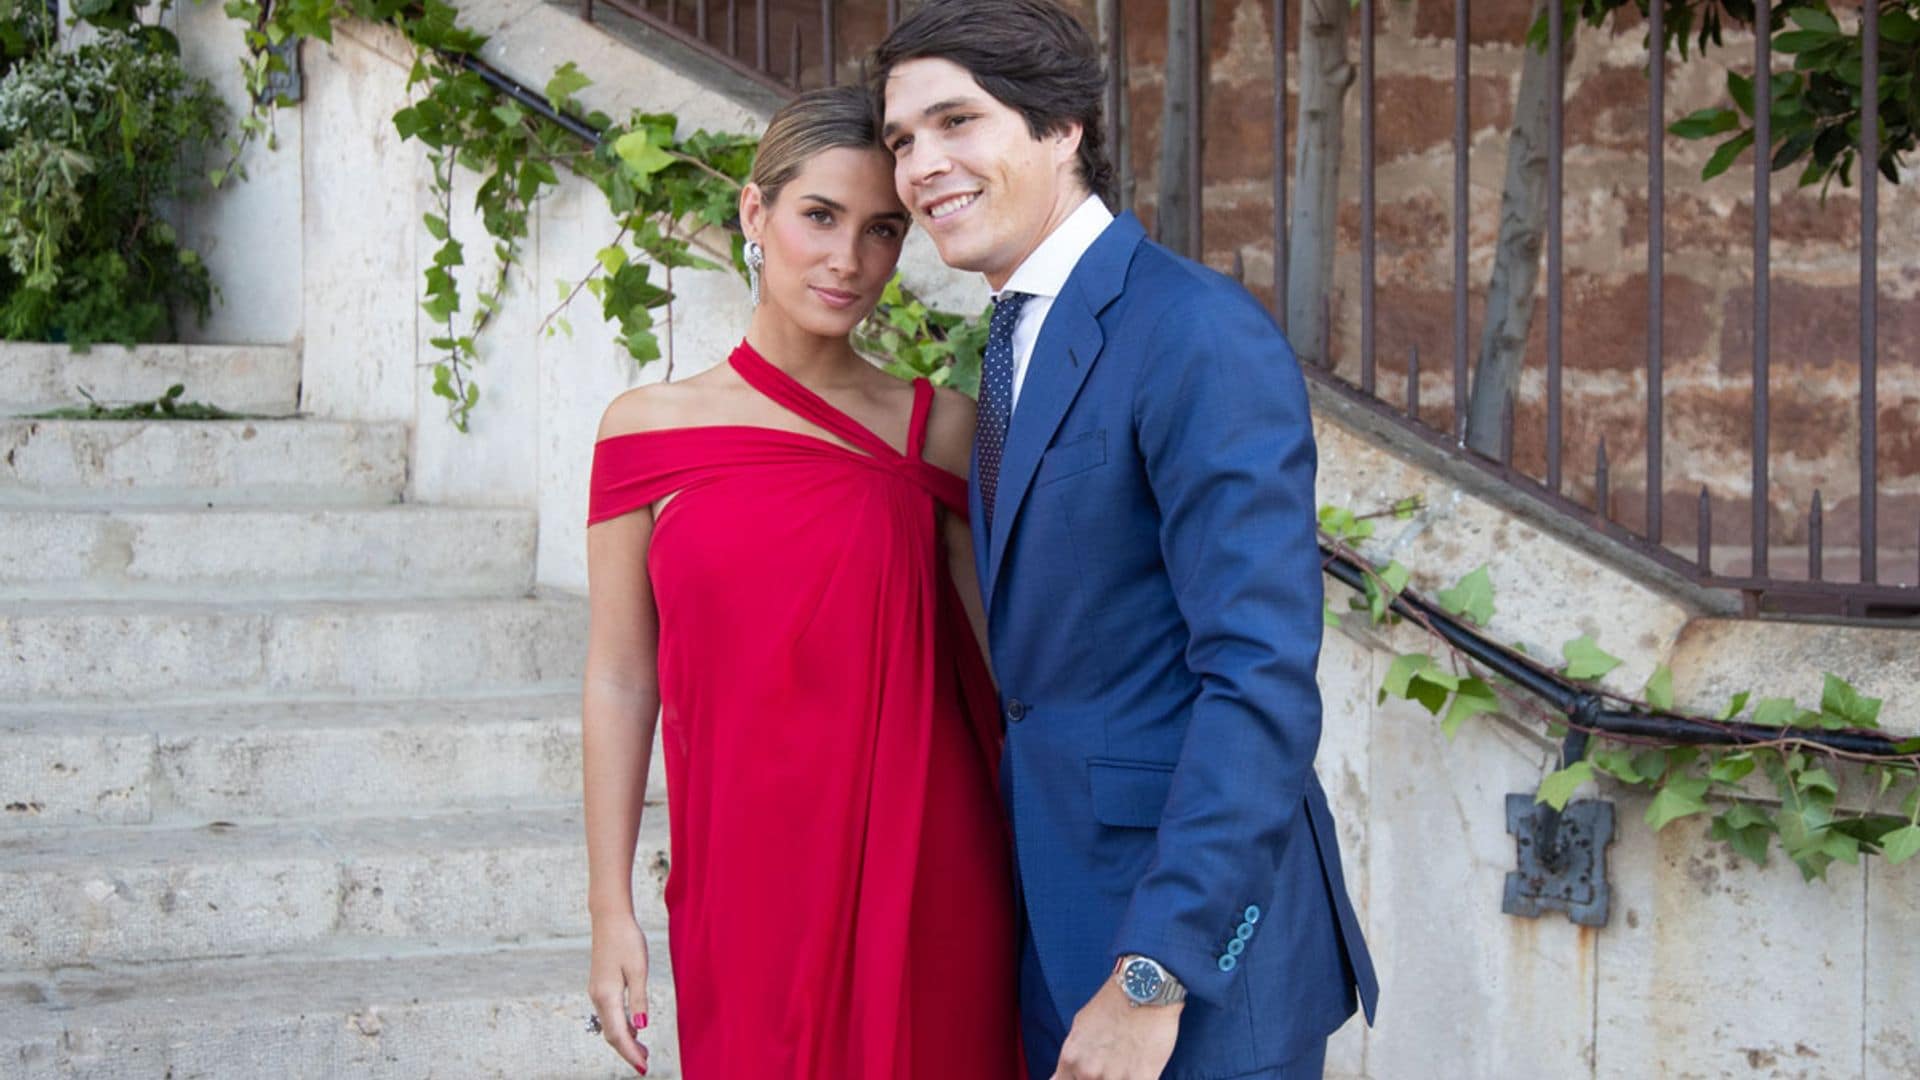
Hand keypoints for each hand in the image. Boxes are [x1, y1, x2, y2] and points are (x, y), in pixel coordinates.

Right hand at [588, 916, 652, 1075]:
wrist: (609, 919)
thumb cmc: (627, 940)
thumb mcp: (638, 969)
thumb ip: (639, 998)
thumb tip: (641, 1026)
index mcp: (607, 996)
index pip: (618, 1034)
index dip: (630, 1053)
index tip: (643, 1067)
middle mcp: (598, 997)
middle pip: (611, 1034)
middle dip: (628, 1050)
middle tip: (645, 1063)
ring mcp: (597, 992)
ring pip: (609, 1025)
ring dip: (624, 1039)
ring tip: (642, 1050)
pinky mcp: (600, 986)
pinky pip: (609, 1014)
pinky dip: (620, 1026)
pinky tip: (633, 1027)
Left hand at [1050, 975, 1180, 1079]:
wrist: (1145, 989)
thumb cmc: (1113, 1004)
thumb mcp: (1080, 1027)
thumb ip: (1072, 1055)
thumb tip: (1059, 1077)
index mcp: (1071, 1059)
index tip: (1083, 1076)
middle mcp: (1088, 1072)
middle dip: (1098, 1079)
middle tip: (1110, 1062)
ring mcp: (1115, 1078)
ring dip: (1118, 1079)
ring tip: (1126, 1063)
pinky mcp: (1142, 1079)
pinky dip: (1137, 1079)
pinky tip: (1140, 1068)